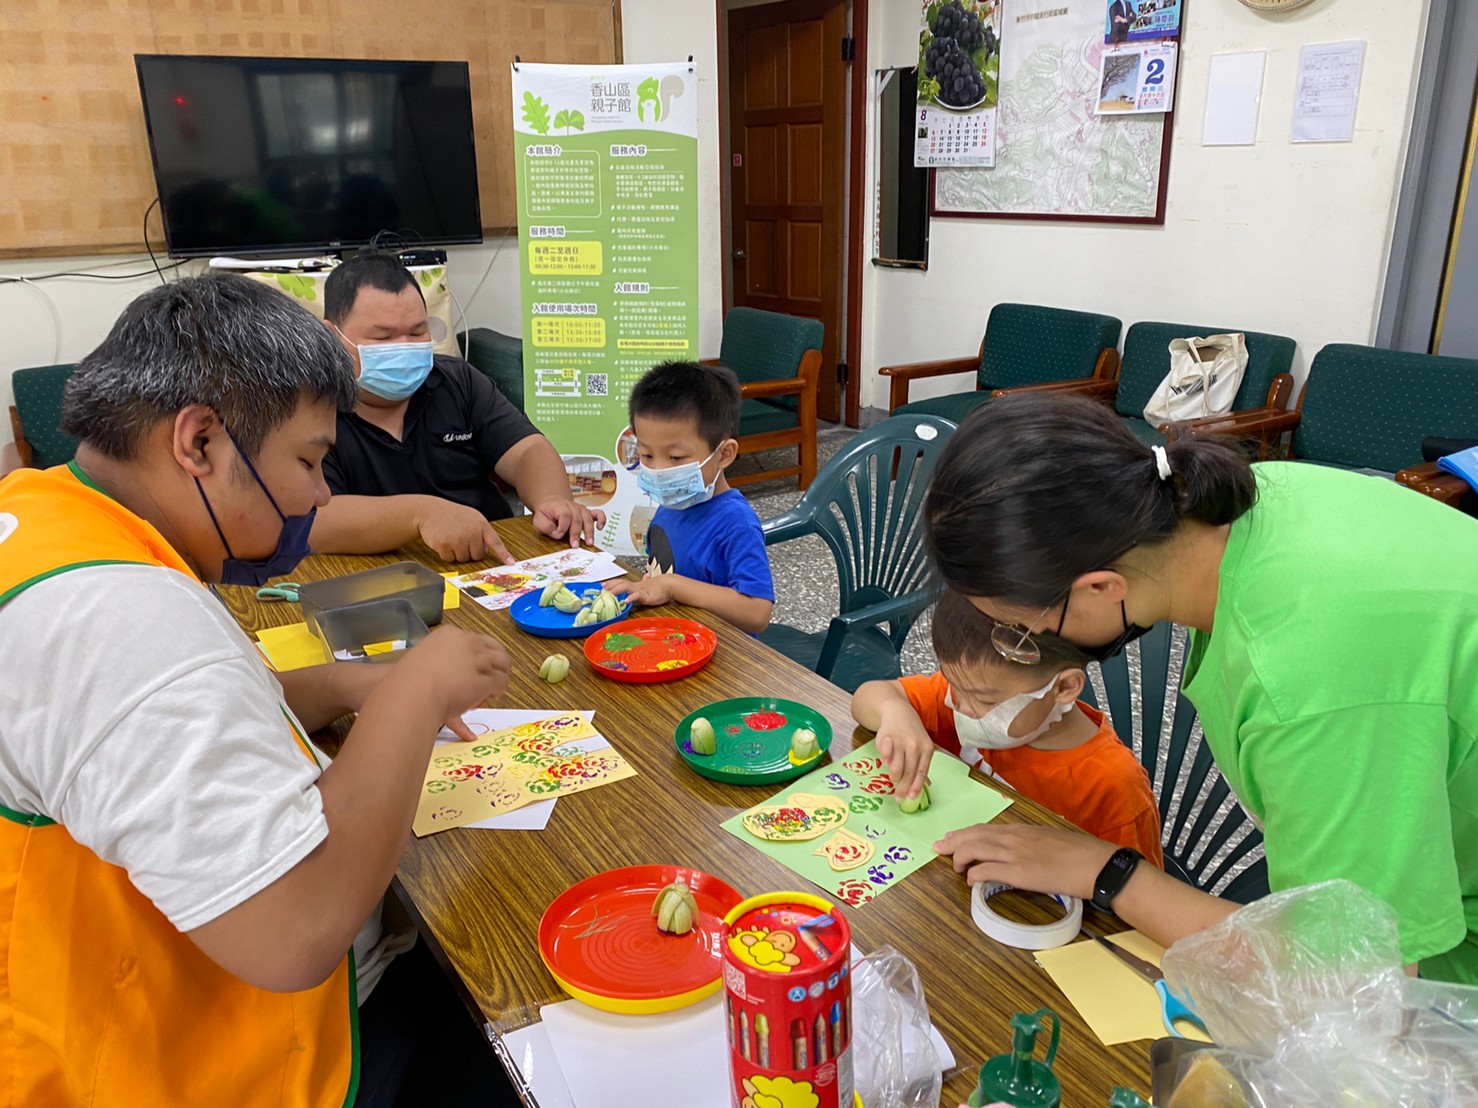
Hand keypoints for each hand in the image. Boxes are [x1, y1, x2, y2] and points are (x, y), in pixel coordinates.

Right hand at [393, 627, 511, 739]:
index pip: (474, 640)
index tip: (473, 667)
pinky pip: (501, 680)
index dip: (477, 655)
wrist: (414, 693)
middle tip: (487, 678)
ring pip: (501, 662)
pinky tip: (490, 695)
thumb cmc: (409, 680)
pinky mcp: (487, 677)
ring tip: (489, 689)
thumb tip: (425, 674)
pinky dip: (498, 689)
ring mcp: (479, 658)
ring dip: (498, 675)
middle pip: (493, 647)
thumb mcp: (421, 664)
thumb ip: (432, 665)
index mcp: (449, 634)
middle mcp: (468, 641)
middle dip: (493, 662)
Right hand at [415, 499, 513, 563]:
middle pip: (477, 556)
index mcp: (481, 525)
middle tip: (461, 540)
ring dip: (457, 553)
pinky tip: (443, 541)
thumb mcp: (472, 517)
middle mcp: (471, 532)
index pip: (495, 542)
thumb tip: (487, 550)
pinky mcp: (445, 545)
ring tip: (451, 538)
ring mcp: (458, 539)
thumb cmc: (452, 515)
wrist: (430, 511)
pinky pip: (450, 559)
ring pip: (464, 559)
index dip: (503, 554)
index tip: (510, 563)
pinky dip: (446, 554)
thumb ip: (482, 532)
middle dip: (470, 552)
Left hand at [532, 498, 605, 546]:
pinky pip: (598, 514)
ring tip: (589, 542)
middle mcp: (572, 507)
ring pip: (588, 518)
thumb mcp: (538, 520)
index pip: (564, 515)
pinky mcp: (588, 514)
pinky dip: (601, 520)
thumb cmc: (547, 514)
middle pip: (577, 518)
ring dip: (589, 531)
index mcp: (559, 507)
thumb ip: (545, 526)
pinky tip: (599, 528)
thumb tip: (556, 533)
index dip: (562, 527)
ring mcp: (581, 510)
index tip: (558, 535)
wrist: (553, 505)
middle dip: (576, 533)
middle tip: (575, 545)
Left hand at [605, 575, 674, 607]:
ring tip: (609, 594)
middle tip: (602, 588)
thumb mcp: (651, 584)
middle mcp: (636, 586)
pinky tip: (625, 601)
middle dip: (611, 585)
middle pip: (621, 583)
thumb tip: (647, 575)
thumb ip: (647, 581)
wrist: (670, 584)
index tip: (603, 584)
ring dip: (616, 590)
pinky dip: (631, 598)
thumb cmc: (661, 586)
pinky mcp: (646, 596)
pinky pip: (637, 596)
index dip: (612, 583)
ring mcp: (640, 590)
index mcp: (636, 585)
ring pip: (626, 587)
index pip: (621, 582)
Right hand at [875, 703, 933, 799]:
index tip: (911, 797)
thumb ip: (921, 763)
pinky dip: (885, 760)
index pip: (922, 772)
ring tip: (893, 778)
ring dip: (893, 776)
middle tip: (898, 798)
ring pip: (896, 767)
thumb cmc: (911, 732)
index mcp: (927, 748)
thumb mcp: (922, 745)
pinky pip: (885, 755)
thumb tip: (925, 785)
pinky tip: (885, 761)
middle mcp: (915, 745)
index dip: (916, 786)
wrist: (898, 711)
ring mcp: (900, 741)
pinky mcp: (887, 737)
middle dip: (902, 788)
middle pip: (909, 772)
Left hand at [934, 823, 1116, 899]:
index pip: (984, 828)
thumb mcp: (1050, 839)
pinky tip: (970, 880)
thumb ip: (1031, 842)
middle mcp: (1013, 838)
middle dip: (952, 842)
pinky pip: (987, 871)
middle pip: (973, 836)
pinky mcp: (1018, 873)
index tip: (952, 837)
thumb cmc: (1079, 853)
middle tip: (938, 848)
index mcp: (1021, 829)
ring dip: (960, 858)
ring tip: (955, 866)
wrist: (1094, 863)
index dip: (965, 833)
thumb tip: (1021, 850)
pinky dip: (974, 875)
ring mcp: (1014, 854)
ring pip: (974, 850)